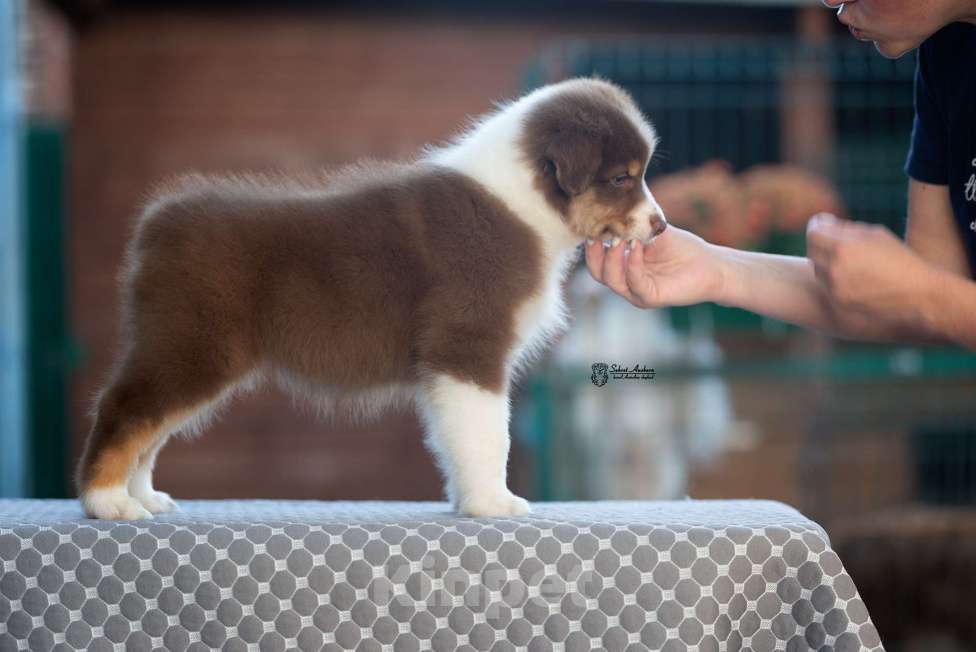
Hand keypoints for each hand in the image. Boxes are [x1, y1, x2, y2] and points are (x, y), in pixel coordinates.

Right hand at [584, 227, 724, 307]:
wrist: (710, 264)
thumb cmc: (682, 249)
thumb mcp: (652, 231)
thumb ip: (634, 223)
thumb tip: (615, 202)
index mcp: (623, 268)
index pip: (597, 261)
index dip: (591, 246)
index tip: (592, 227)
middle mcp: (627, 282)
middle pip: (598, 273)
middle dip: (596, 254)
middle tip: (601, 235)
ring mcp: (637, 293)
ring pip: (612, 280)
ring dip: (612, 258)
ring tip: (620, 239)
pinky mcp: (651, 298)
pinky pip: (635, 283)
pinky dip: (632, 264)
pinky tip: (636, 247)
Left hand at [806, 213, 935, 329]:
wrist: (917, 294)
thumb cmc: (898, 258)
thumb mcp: (874, 234)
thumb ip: (844, 228)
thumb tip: (823, 224)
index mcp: (842, 247)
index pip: (813, 232)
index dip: (817, 224)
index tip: (824, 222)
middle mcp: (834, 269)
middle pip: (812, 250)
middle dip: (820, 241)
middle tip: (833, 238)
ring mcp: (834, 288)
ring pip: (818, 268)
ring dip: (826, 260)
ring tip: (848, 257)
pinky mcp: (838, 302)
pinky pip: (826, 285)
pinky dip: (833, 278)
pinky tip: (851, 274)